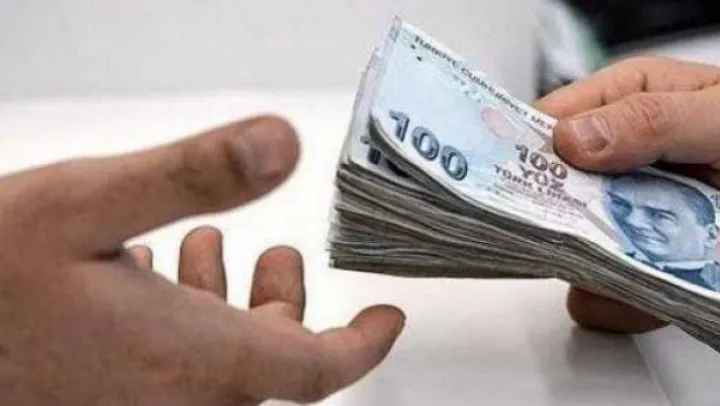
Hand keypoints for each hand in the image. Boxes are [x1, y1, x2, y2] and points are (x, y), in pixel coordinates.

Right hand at [0, 116, 404, 404]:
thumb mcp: (87, 204)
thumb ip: (192, 175)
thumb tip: (279, 145)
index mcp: (190, 356)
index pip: (314, 371)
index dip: (362, 345)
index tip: (387, 319)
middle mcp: (172, 397)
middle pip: (268, 368)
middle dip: (283, 308)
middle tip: (279, 255)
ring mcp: (135, 405)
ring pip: (218, 371)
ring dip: (228, 311)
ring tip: (205, 250)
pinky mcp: (101, 400)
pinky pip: (169, 376)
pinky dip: (180, 327)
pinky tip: (144, 278)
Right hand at [536, 56, 719, 332]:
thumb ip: (655, 119)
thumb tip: (573, 140)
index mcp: (625, 107)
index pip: (548, 124)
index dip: (521, 150)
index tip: (506, 177)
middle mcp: (618, 165)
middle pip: (549, 194)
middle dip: (558, 218)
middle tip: (581, 230)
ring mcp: (627, 219)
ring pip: (568, 249)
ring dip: (589, 267)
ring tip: (633, 265)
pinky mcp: (641, 268)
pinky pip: (597, 295)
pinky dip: (613, 304)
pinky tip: (648, 293)